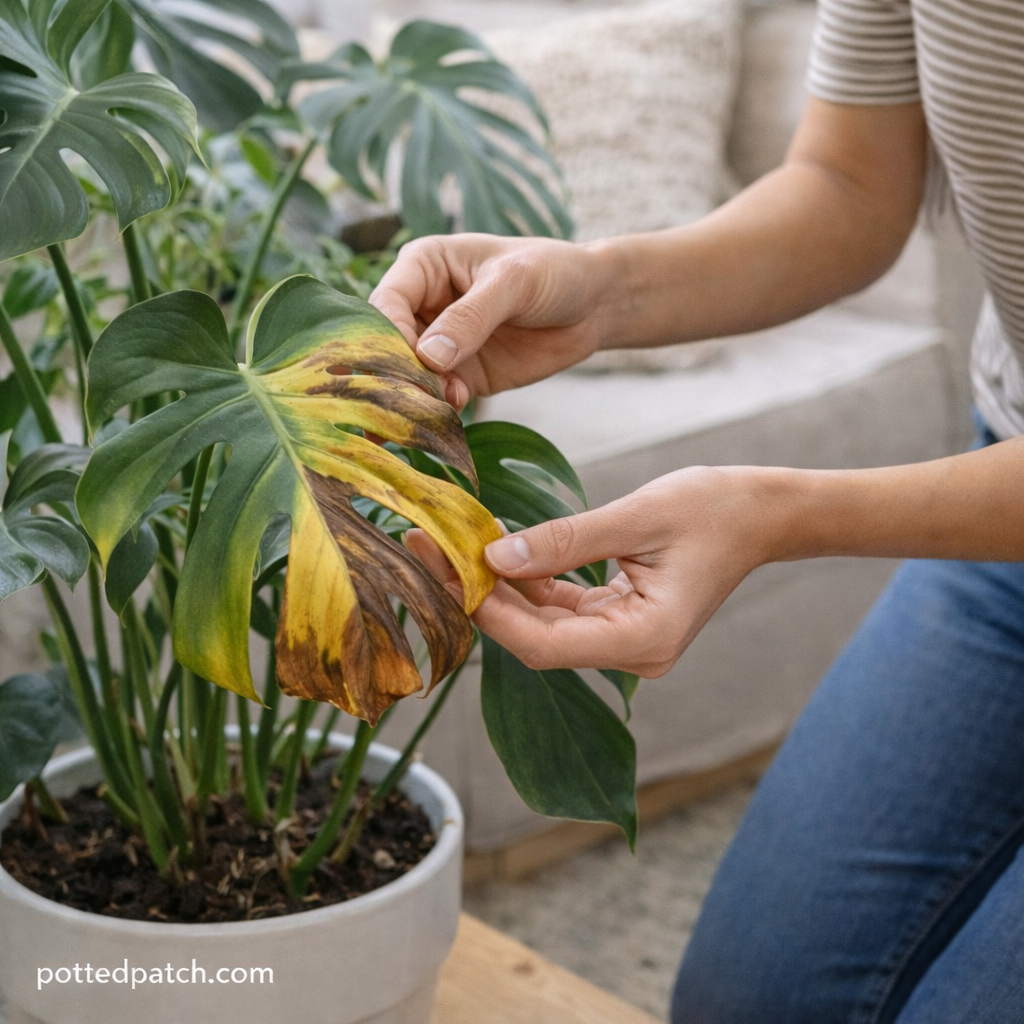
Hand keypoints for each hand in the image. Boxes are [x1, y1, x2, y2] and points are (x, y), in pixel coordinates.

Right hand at [370, 233, 614, 407]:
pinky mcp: (461, 376)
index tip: (404, 364)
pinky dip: (439, 408)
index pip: (387, 303)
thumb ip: (471, 317)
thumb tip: (428, 356)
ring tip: (434, 408)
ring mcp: (440, 345)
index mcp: (423, 267)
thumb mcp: (513, 283)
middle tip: (409, 400)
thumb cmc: (552, 272)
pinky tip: (454, 409)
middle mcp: (422, 306)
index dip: (386, 336)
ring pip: (409, 376)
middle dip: (396, 374)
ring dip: (417, 397)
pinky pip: (438, 397)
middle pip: (389, 346)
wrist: (594, 304)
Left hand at [405, 466, 771, 677]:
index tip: (442, 571)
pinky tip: (494, 552)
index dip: (488, 613)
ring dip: (498, 590)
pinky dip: (527, 584)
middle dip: (480, 598)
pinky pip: (560, 609)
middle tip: (428, 552)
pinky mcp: (619, 620)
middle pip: (535, 639)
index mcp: (645, 639)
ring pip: (542, 625)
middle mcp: (632, 652)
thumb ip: (565, 541)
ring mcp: (624, 640)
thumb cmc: (714, 509)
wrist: (761, 514)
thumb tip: (495, 557)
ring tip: (449, 548)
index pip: (544, 644)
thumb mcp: (637, 516)